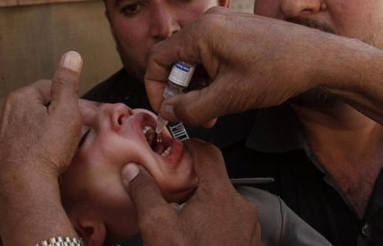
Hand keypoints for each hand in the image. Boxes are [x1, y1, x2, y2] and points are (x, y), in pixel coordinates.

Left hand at [0, 51, 84, 244]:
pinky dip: (28, 147)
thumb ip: (67, 83)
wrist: (22, 190)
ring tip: (56, 147)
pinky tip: (39, 158)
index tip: (78, 115)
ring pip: (25, 125)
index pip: (49, 88)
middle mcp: (3, 112)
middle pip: (35, 106)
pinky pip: (16, 143)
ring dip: (39, 130)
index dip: (67, 100)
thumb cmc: (47, 151)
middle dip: (52, 114)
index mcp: (20, 98)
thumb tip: (71, 54)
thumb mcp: (66, 112)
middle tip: (70, 132)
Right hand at [121, 139, 260, 245]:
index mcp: (220, 195)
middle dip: (192, 181)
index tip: (176, 147)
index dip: (190, 145)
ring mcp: (248, 226)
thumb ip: (145, 193)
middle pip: (215, 179)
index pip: (209, 153)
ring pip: (222, 201)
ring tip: (179, 216)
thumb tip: (134, 172)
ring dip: (202, 203)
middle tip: (170, 187)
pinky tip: (195, 235)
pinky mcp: (248, 242)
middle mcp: (241, 206)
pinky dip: (213, 220)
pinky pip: (230, 220)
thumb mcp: (158, 227)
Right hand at [145, 7, 352, 124]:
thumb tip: (168, 112)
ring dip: (199, 86)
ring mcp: (224, 22)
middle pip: (177, 59)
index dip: (156, 88)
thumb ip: (192, 109)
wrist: (317, 58)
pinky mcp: (237, 28)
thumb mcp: (229, 98)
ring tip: (215, 110)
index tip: (167, 111)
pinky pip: (212, 52)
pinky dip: (213, 75)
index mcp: (201, 32)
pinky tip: (227, 93)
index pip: (158, 59)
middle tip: (196, 117)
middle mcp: (209, 20)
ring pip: (195, 58)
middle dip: (182, 92)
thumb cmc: (277, 72)